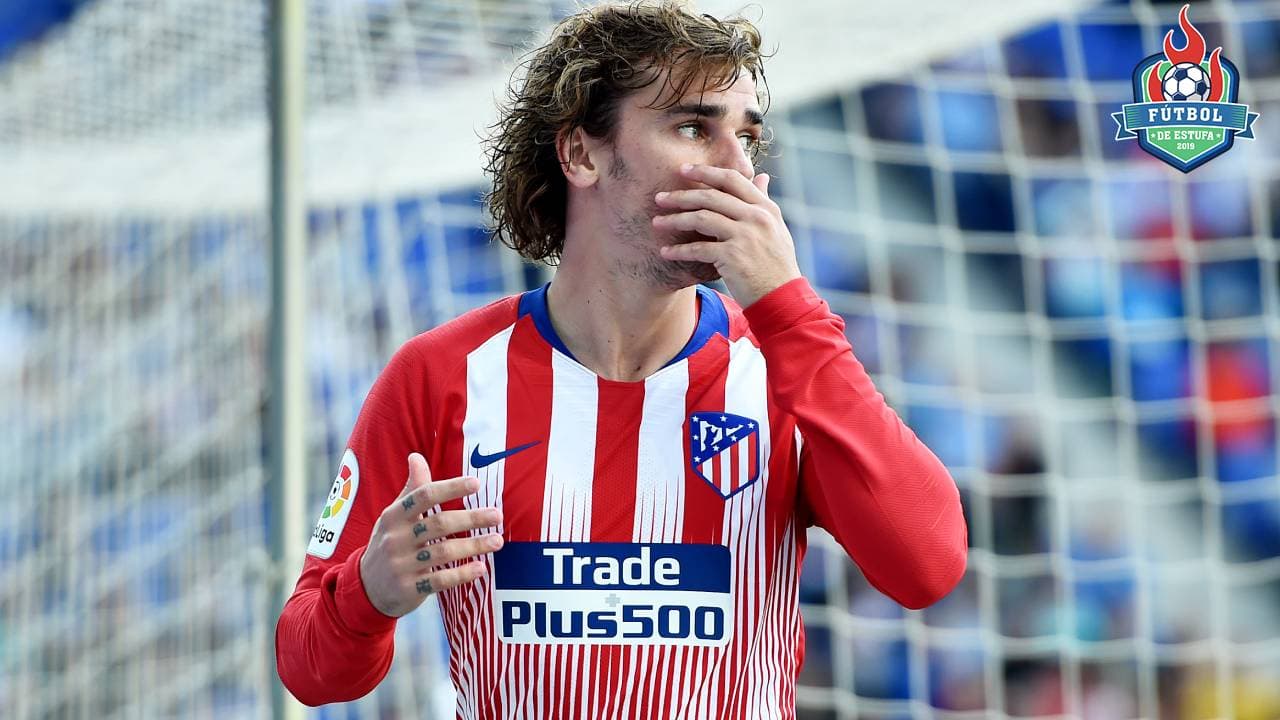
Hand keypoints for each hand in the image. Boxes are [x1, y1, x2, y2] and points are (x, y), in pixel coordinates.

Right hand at [358, 453, 503, 617]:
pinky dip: (461, 574)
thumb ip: (411, 489)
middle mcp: (397, 538)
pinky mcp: (410, 588)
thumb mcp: (393, 516)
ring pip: (443, 552)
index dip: (451, 488)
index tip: (477, 483)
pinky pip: (440, 580)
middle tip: (497, 515)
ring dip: (473, 546)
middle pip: (439, 524)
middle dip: (471, 518)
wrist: (367, 588)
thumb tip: (416, 456)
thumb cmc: (389, 543)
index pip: (424, 496)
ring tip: (497, 541)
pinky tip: (481, 568)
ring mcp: (402, 565)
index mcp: (395, 516)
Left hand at [652, 164, 801, 306]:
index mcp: (766, 208)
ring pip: (701, 218)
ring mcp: (745, 236)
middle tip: (660, 197)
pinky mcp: (732, 257)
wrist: (783, 297)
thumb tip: (762, 176)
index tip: (684, 169)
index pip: (732, 179)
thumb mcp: (776, 228)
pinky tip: (665, 252)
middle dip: (681, 195)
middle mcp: (756, 217)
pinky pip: (698, 248)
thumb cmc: (776, 264)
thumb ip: (764, 202)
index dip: (705, 171)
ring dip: (674, 220)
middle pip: (711, 196)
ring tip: (656, 223)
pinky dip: (679, 250)